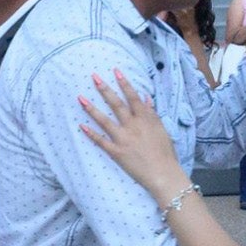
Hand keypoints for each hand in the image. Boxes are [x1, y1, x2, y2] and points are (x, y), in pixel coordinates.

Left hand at [79, 70, 186, 194]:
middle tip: (94, 77)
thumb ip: (152, 113)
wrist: (163, 174)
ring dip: (92, 108)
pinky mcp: (116, 152)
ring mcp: (123, 139)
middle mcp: (133, 126)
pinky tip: (81, 125)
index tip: (116, 71)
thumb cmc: (165, 153)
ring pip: (104, 120)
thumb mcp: (161, 130)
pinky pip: (101, 141)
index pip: (133, 97)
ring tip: (80, 98)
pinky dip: (91, 133)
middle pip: (116, 104)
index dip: (124, 83)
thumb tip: (145, 97)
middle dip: (105, 89)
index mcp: (145, 119)